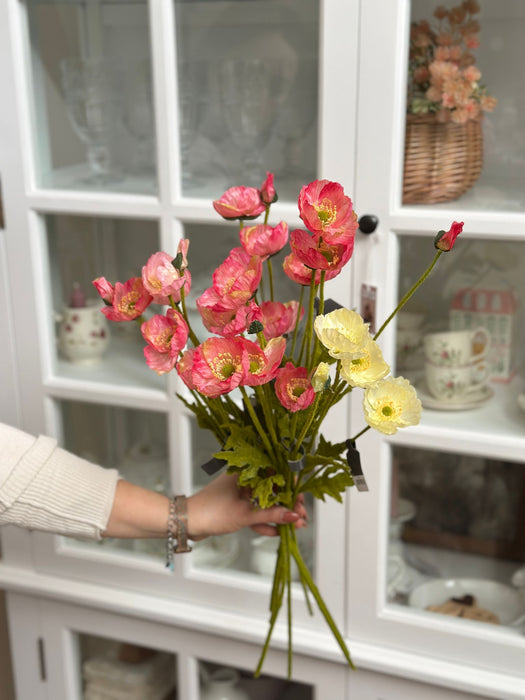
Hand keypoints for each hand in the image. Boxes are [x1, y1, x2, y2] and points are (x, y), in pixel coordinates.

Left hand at [187, 472, 307, 539]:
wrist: (186, 522)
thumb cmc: (211, 511)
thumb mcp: (245, 515)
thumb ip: (271, 515)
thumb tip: (294, 515)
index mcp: (246, 472)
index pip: (276, 475)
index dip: (291, 488)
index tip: (300, 500)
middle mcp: (245, 480)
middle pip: (273, 490)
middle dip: (288, 505)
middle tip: (300, 517)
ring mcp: (241, 494)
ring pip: (265, 503)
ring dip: (279, 515)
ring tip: (294, 526)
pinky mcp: (237, 506)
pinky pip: (256, 512)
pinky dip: (265, 521)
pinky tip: (277, 531)